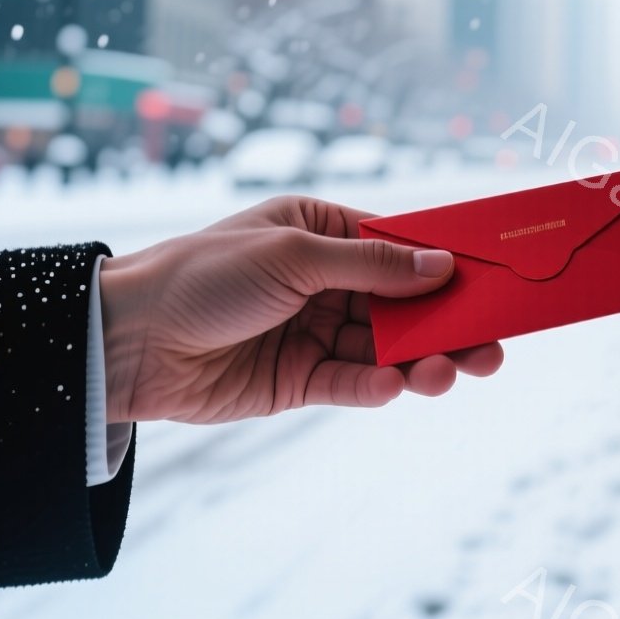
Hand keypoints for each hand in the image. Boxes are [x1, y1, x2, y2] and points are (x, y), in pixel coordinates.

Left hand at [98, 196, 503, 423]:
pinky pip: (351, 383)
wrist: (125, 342)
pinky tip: (399, 386)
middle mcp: (323, 281)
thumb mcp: (293, 257)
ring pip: (385, 348)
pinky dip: (378, 387)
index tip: (493, 281)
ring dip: (421, 360)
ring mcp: (313, 331)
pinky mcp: (298, 380)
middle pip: (404, 303)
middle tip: (493, 347)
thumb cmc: (202, 276)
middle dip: (448, 324)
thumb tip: (441, 265)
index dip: (446, 263)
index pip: (399, 245)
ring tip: (450, 372)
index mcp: (321, 232)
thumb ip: (371, 266)